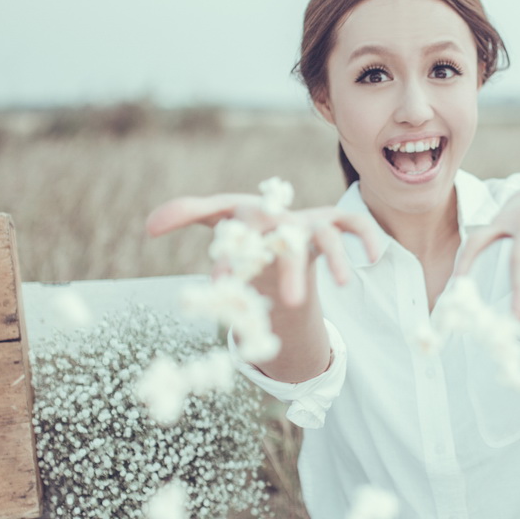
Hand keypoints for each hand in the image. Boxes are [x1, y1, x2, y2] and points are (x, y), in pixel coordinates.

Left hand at [146, 194, 383, 304]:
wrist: (282, 231)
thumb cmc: (245, 234)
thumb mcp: (218, 230)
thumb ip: (185, 217)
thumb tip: (146, 225)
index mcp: (246, 215)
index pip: (230, 221)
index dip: (218, 242)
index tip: (207, 273)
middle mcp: (279, 214)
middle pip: (283, 233)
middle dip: (288, 267)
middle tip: (288, 304)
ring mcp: (309, 219)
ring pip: (324, 234)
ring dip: (335, 259)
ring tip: (341, 288)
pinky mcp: (333, 224)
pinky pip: (355, 226)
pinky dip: (367, 237)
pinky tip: (373, 259)